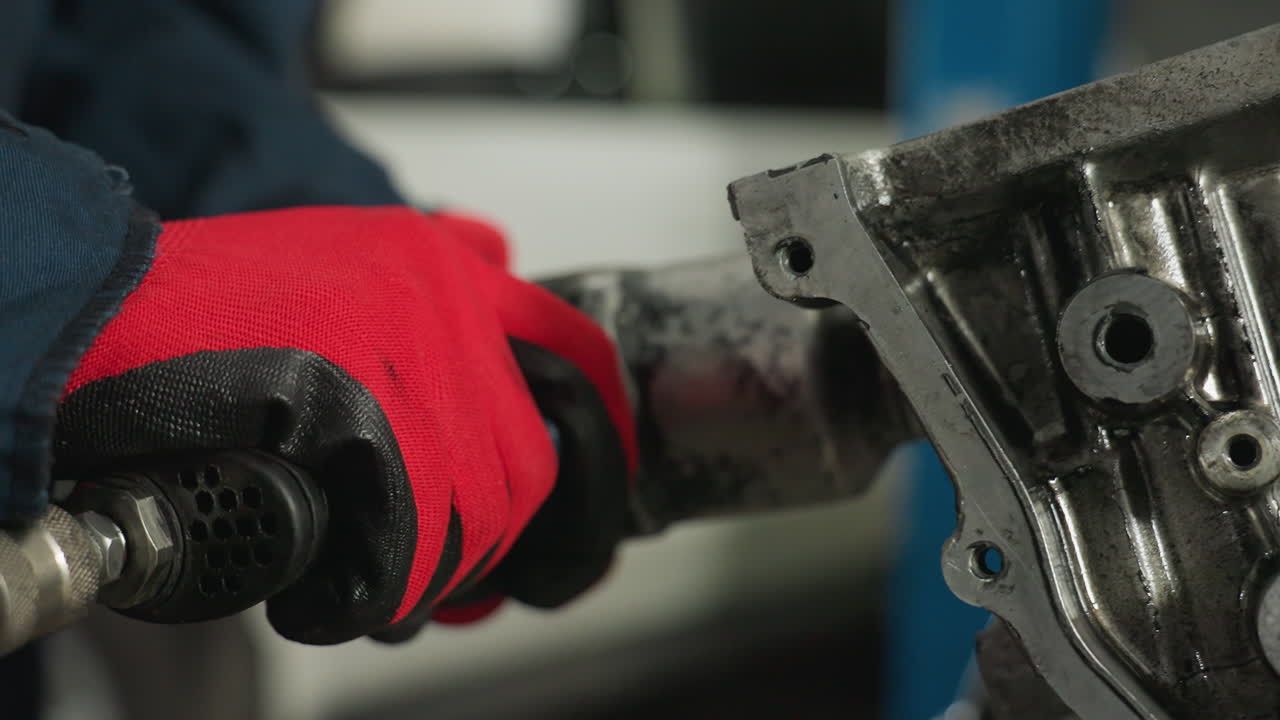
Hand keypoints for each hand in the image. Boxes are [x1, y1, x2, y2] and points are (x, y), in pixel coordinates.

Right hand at [55, 206, 634, 643]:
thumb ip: (425, 308)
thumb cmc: (197, 317)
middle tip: (433, 544)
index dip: (594, 426)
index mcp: (439, 266)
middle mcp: (444, 308)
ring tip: (360, 552)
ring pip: (477, 516)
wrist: (92, 327)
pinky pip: (412, 554)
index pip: (575, 354)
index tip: (590, 473)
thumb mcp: (334, 270)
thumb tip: (505, 348)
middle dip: (487, 526)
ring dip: (424, 561)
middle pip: (527, 465)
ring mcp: (413, 370)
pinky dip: (377, 584)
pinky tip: (330, 568)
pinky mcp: (368, 437)